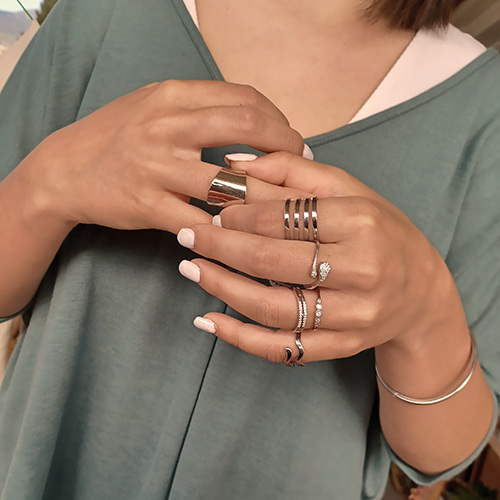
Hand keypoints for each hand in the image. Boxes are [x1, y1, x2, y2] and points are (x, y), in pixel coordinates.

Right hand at [22, 81, 304, 232]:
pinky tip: (241, 233)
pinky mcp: (147, 204)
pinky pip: (200, 222)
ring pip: (229, 180)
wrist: (64, 169)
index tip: (292, 139)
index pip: (243, 98)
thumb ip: (199, 107)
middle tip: (299, 164)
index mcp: (173, 96)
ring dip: (263, 194)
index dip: (278, 120)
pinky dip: (227, 230)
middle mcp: (166, 125)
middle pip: (246, 126)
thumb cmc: (117, 137)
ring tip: (278, 203)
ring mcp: (156, 166)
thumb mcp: (154, 106)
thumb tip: (255, 118)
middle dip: (284, 145)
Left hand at [177, 152, 465, 361]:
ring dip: (223, 288)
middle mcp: (360, 270)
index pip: (285, 216)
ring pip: (272, 307)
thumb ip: (291, 171)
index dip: (241, 213)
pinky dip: (240, 337)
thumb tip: (234, 163)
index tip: (214, 208)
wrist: (422, 292)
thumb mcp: (348, 189)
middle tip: (187, 234)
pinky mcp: (342, 345)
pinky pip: (284, 347)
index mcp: (360, 222)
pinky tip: (208, 321)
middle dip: (220, 246)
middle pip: (272, 261)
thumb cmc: (381, 231)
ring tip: (190, 269)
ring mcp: (351, 315)